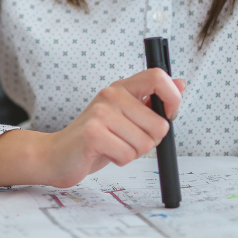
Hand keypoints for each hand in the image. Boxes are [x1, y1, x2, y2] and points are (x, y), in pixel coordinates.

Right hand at [0, 68, 184, 187]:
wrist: (56, 155)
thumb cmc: (95, 137)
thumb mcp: (125, 115)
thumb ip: (151, 101)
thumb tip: (181, 83)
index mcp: (121, 88)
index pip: (158, 77)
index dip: (173, 98)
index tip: (168, 116)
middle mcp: (111, 95)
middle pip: (159, 124)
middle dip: (149, 141)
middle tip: (126, 140)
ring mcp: (101, 113)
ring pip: (145, 143)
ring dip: (133, 153)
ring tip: (112, 146)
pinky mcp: (93, 133)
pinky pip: (127, 154)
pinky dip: (120, 160)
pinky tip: (105, 154)